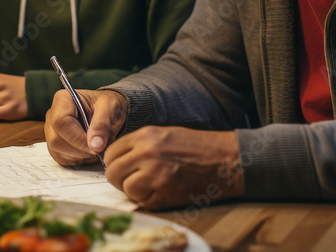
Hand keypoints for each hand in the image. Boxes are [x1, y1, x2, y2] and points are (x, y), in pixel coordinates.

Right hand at [45, 89, 126, 165]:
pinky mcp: (55, 145)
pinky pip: (62, 158)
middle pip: (56, 139)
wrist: (108, 112)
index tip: (95, 146)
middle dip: (80, 149)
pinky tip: (89, 150)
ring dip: (80, 155)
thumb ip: (102, 124)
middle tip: (99, 147)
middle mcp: (52, 114)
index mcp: (63, 99)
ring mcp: (51, 130)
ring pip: (58, 151)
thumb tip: (95, 146)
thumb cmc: (107, 105)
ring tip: (96, 146)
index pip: (60, 122)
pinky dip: (78, 159)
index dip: (77, 138)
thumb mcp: (110, 108)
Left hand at [104, 127, 243, 209]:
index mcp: (145, 136)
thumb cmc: (196, 146)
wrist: (224, 160)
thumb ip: (139, 145)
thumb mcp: (164, 134)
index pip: (111, 153)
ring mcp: (155, 175)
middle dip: (120, 178)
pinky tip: (162, 190)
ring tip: (151, 185)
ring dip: (135, 190)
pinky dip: (149, 200)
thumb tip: (118, 158)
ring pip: (126, 189)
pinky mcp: (165, 194)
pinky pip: (143, 201)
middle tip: (133, 179)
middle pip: (113, 172)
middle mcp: (147, 154)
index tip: (122, 168)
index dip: (114, 162)